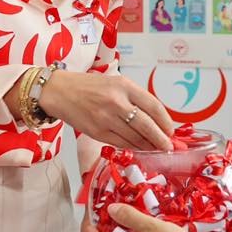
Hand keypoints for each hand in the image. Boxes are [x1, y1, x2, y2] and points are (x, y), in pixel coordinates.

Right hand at [37, 72, 173, 151]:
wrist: (60, 92)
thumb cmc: (89, 87)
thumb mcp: (115, 83)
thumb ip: (135, 98)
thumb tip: (157, 119)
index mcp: (124, 86)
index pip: (153, 106)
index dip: (165, 121)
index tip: (171, 130)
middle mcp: (116, 102)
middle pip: (147, 125)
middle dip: (161, 139)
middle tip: (169, 146)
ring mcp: (106, 118)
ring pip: (135, 138)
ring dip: (149, 145)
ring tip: (156, 148)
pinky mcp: (97, 132)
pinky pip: (121, 143)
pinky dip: (133, 147)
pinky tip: (139, 148)